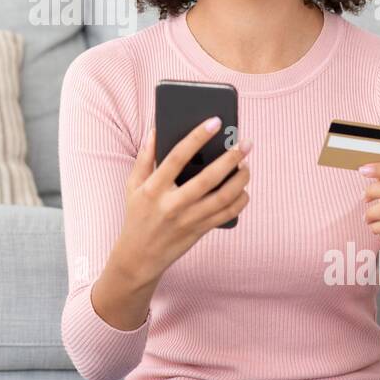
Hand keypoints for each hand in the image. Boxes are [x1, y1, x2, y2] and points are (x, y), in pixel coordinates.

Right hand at [113, 117, 253, 285]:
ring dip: (240, 179)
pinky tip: (243, 188)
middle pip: (208, 178)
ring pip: (223, 197)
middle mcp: (172, 204)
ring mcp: (188, 220)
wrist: (139, 258)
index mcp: (153, 189)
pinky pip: (227, 215)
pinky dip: (240, 200)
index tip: (215, 121)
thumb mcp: (132, 186)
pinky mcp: (200, 231)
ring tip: (246, 165)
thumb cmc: (136, 215)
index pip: (177, 157)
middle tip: (245, 143)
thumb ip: (145, 157)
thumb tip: (156, 129)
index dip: (197, 137)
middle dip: (231, 158)